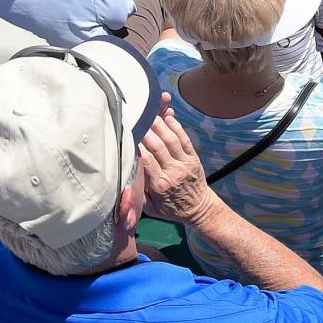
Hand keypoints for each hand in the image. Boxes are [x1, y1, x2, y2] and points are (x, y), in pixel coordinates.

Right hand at [140, 94, 215, 225]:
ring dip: (161, 125)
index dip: (138, 146)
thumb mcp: (150, 209)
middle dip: (147, 131)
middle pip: (158, 147)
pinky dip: (177, 127)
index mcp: (160, 185)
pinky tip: (168, 117)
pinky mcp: (194, 158)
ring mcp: (185, 163)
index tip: (128, 135)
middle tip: (137, 118)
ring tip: (150, 113)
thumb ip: (138, 195)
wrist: (198, 209)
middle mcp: (173, 172)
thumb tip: (123, 180)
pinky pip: (185, 140)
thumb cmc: (170, 209)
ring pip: (171, 140)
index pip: (147, 161)